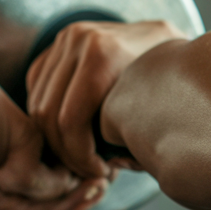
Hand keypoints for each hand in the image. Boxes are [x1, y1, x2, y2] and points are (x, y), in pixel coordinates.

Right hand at [26, 20, 184, 179]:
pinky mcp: (59, 43)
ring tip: (81, 156)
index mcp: (103, 53)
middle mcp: (80, 39)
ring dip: (53, 137)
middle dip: (64, 152)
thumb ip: (139, 137)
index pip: (70, 120)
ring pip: (37, 102)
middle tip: (87, 171)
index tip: (101, 172)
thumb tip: (111, 166)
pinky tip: (72, 134)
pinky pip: (37, 88)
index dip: (80, 157)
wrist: (170, 38)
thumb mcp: (164, 105)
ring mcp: (67, 37)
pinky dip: (48, 117)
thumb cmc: (173, 78)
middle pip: (48, 113)